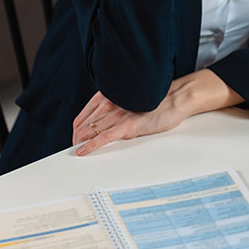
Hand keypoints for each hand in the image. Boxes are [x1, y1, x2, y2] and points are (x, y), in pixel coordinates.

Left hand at [70, 89, 187, 155]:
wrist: (174, 99)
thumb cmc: (156, 100)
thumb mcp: (130, 99)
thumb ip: (116, 106)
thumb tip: (106, 118)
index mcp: (110, 96)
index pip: (83, 115)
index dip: (75, 129)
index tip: (75, 137)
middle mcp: (111, 104)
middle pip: (83, 125)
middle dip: (75, 138)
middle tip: (74, 148)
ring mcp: (118, 116)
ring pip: (90, 132)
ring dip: (80, 144)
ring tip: (76, 152)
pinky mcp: (127, 126)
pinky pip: (103, 138)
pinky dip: (90, 146)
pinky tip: (83, 152)